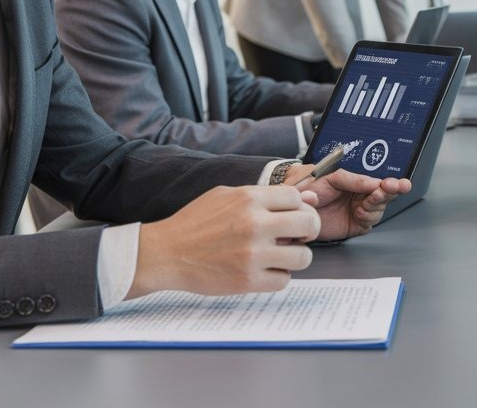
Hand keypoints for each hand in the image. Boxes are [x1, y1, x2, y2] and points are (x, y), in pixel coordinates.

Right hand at [129, 185, 319, 298]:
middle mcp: (255, 224)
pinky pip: (284, 280)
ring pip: (303, 257)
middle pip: (309, 224)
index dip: (298, 208)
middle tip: (295, 236)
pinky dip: (277, 277)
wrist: (167, 253)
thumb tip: (309, 198)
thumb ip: (267, 196)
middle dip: (307, 230)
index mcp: (250, 198)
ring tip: (278, 256)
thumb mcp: (228, 196)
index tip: (289, 216)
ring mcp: (253, 254)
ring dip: (295, 257)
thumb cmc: (196, 222)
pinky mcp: (247, 280)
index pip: (297, 198)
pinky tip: (263, 270)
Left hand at [301, 169, 412, 240]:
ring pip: (379, 206)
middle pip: (383, 190)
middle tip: (392, 187)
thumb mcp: (321, 178)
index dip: (382, 179)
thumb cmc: (302, 186)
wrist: (289, 208)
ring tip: (364, 206)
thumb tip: (364, 182)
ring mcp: (357, 207)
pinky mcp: (354, 223)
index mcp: (350, 175)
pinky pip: (370, 222)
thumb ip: (342, 179)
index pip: (372, 176)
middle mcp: (357, 191)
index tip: (386, 183)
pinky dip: (369, 219)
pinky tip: (360, 215)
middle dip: (391, 189)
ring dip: (376, 206)